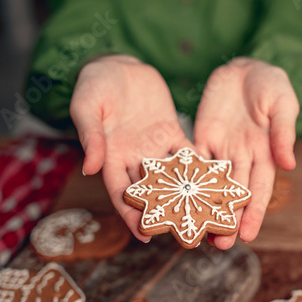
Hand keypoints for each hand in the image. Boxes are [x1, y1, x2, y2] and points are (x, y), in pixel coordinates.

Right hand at [70, 55, 193, 241]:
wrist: (116, 66)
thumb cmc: (94, 87)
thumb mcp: (87, 108)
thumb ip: (92, 137)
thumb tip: (90, 168)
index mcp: (111, 156)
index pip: (121, 192)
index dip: (131, 214)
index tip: (144, 235)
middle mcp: (135, 157)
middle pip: (151, 191)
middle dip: (166, 212)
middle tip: (184, 234)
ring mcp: (155, 146)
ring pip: (172, 175)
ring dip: (187, 194)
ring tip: (205, 212)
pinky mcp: (171, 131)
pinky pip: (186, 150)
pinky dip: (198, 164)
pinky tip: (214, 177)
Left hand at [194, 57, 298, 249]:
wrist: (244, 66)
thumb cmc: (270, 83)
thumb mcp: (282, 104)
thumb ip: (283, 133)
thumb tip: (290, 165)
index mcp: (265, 152)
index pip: (259, 189)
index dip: (254, 212)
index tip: (248, 235)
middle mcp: (241, 156)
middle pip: (232, 193)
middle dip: (227, 218)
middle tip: (219, 244)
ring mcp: (220, 148)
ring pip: (210, 183)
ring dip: (204, 206)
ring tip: (195, 229)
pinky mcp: (202, 136)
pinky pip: (193, 159)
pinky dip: (186, 178)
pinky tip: (177, 195)